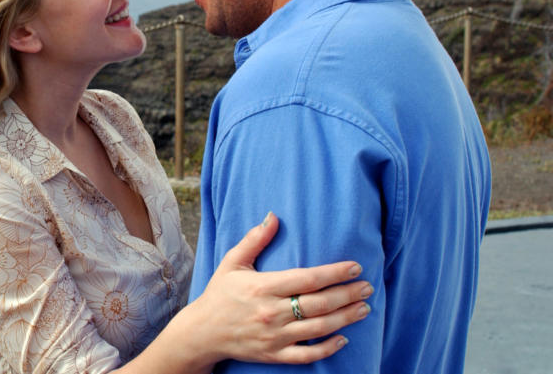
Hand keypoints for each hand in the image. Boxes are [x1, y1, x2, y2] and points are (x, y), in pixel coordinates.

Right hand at [179, 213, 370, 366]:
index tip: (355, 267)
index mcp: (263, 287)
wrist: (202, 332)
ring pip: (319, 328)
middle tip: (368, 287)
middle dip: (348, 294)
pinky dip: (328, 348)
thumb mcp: (232, 262)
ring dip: (346, 318)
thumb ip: (254, 239)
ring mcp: (274, 336)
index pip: (307, 279)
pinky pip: (307, 355)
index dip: (335, 273)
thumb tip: (273, 216)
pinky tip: (344, 338)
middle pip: (319, 304)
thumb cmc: (220, 293)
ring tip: (364, 308)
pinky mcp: (273, 354)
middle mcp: (271, 312)